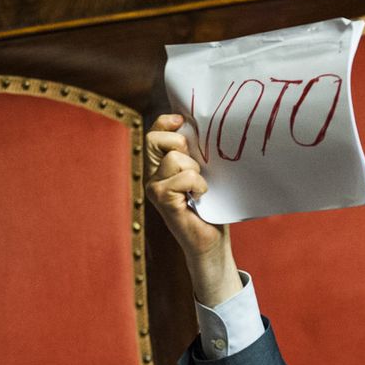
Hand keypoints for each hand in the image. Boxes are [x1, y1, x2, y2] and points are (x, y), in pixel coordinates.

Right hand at [144, 114, 241, 306]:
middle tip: (197, 165)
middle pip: (156, 139)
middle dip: (181, 145)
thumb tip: (201, 127)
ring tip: (200, 188)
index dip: (167, 122)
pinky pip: (183, 177)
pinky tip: (200, 197)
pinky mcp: (162, 199)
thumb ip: (196, 153)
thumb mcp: (205, 173)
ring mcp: (154, 187)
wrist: (212, 242)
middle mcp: (152, 175)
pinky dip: (198, 184)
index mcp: (160, 166)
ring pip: (174, 158)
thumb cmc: (212, 208)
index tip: (184, 122)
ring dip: (195, 170)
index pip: (154, 132)